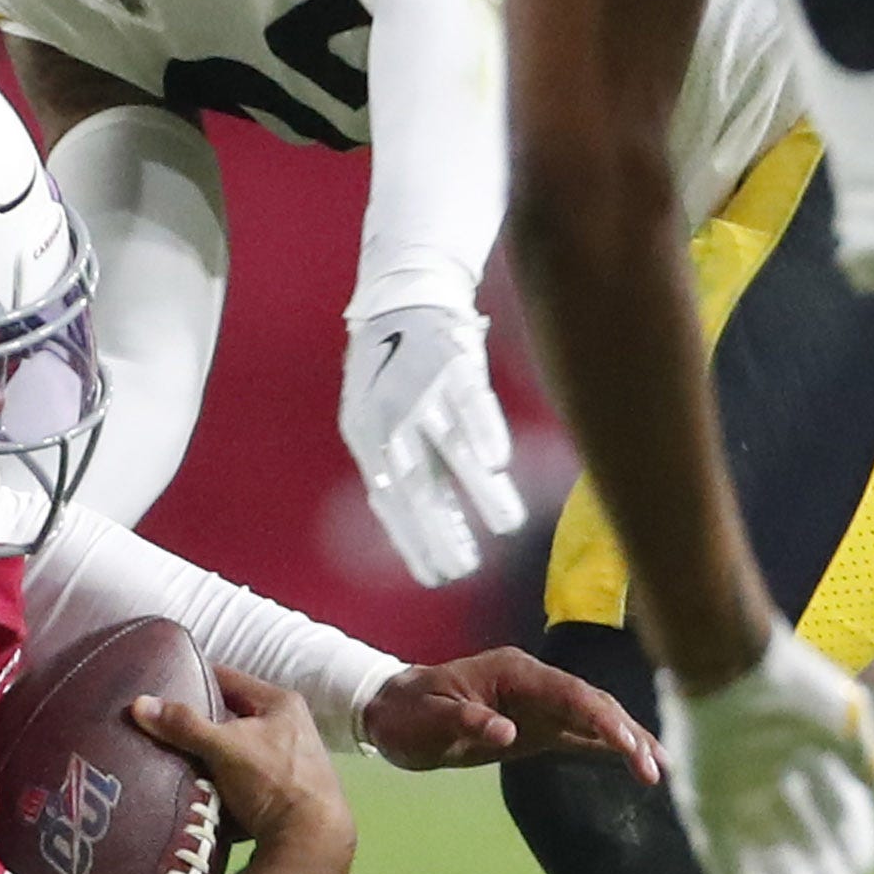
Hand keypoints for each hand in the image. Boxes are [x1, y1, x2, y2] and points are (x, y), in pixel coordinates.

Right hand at [131, 666, 356, 873]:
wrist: (311, 843)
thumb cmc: (271, 781)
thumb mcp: (223, 747)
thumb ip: (183, 725)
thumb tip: (138, 703)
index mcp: (281, 703)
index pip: (227, 678)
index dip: (194, 679)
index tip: (162, 685)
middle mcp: (291, 727)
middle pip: (231, 717)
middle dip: (199, 724)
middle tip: (162, 726)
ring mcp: (291, 762)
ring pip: (236, 751)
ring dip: (211, 758)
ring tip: (174, 760)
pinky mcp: (286, 794)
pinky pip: (244, 781)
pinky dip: (224, 785)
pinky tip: (201, 792)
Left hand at [339, 304, 526, 586]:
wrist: (403, 297)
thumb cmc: (392, 368)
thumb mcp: (376, 418)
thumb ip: (396, 465)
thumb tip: (418, 521)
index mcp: (366, 437)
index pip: (388, 501)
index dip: (411, 540)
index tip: (436, 576)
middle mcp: (389, 419)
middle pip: (417, 484)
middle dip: (441, 530)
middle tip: (465, 569)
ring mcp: (421, 391)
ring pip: (453, 449)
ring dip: (479, 490)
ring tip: (508, 525)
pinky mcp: (452, 364)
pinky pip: (472, 404)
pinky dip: (485, 432)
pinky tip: (499, 463)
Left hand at [362, 649, 661, 777]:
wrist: (391, 713)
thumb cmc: (407, 714)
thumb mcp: (427, 720)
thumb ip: (465, 722)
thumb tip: (506, 732)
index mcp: (514, 673)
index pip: (569, 692)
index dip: (600, 717)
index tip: (626, 744)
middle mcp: (534, 684)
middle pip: (591, 703)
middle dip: (625, 732)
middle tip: (654, 767)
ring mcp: (538, 704)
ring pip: (593, 718)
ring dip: (626, 740)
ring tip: (660, 768)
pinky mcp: (535, 727)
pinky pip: (579, 734)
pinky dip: (607, 747)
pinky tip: (635, 762)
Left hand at [659, 617, 873, 873]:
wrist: (728, 662)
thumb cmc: (792, 685)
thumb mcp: (845, 721)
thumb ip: (867, 761)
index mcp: (811, 763)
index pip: (840, 818)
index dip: (852, 846)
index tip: (860, 867)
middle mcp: (775, 784)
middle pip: (804, 845)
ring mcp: (738, 795)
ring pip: (766, 857)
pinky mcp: (703, 802)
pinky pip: (719, 856)